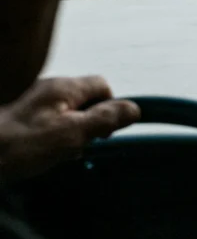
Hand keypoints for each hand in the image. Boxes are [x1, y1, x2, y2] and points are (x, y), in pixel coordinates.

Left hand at [0, 76, 139, 180]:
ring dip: (70, 131)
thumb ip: (104, 120)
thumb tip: (134, 109)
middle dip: (89, 123)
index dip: (110, 109)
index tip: (101, 134)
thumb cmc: (21, 145)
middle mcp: (48, 87)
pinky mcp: (20, 113)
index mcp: (64, 87)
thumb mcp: (71, 134)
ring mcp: (33, 99)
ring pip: (67, 111)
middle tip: (77, 146)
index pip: (103, 86)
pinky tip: (40, 151)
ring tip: (56, 152)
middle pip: (85, 98)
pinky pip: (49, 119)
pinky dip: (52, 135)